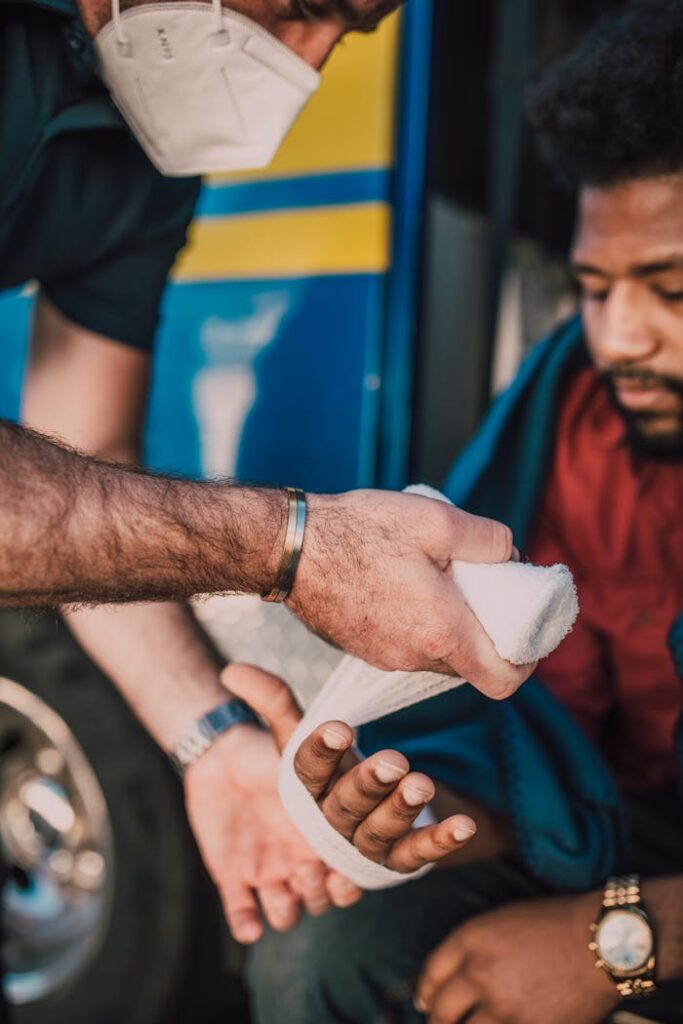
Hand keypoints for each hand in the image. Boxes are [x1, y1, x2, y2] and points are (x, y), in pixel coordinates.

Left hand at [184, 665, 361, 944]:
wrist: (218, 760)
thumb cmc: (266, 750)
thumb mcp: (288, 732)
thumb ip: (283, 701)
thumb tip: (267, 675)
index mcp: (329, 830)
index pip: (355, 860)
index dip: (354, 869)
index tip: (347, 862)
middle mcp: (308, 857)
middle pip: (327, 891)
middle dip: (328, 887)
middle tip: (316, 868)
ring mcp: (273, 871)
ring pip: (291, 908)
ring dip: (293, 905)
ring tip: (290, 883)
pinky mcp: (236, 881)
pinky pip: (245, 914)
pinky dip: (247, 922)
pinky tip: (248, 921)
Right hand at [289, 489, 533, 697]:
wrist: (288, 548)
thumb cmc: (357, 532)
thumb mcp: (436, 519)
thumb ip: (487, 538)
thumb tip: (510, 552)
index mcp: (442, 632)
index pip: (504, 681)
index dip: (527, 663)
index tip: (528, 634)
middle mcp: (414, 656)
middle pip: (472, 665)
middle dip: (488, 634)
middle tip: (487, 593)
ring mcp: (385, 658)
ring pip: (438, 655)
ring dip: (451, 628)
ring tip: (443, 581)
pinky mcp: (363, 649)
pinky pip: (407, 647)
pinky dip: (420, 626)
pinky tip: (408, 586)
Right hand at [291, 717, 477, 872]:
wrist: (362, 812)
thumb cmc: (330, 769)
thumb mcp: (303, 733)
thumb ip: (276, 702)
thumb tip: (234, 671)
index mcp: (307, 791)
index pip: (307, 771)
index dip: (322, 750)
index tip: (340, 727)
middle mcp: (329, 822)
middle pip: (343, 807)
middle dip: (367, 785)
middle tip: (393, 761)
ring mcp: (363, 844)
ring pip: (377, 833)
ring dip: (401, 810)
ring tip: (422, 784)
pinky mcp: (397, 859)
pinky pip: (416, 855)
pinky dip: (439, 842)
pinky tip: (463, 825)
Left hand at [415, 894, 619, 1023]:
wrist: (600, 940)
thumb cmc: (555, 923)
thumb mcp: (502, 921)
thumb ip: (472, 947)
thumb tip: (454, 977)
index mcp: (471, 940)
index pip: (431, 974)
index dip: (425, 991)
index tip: (425, 1001)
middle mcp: (480, 974)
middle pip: (441, 1011)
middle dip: (438, 1020)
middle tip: (440, 1022)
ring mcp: (503, 1007)